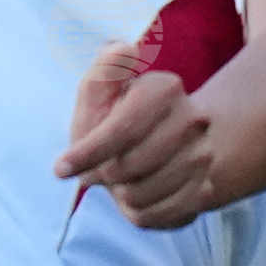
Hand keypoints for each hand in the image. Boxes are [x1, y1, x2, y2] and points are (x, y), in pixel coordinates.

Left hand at [56, 42, 215, 228]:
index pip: (122, 129)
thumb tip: (121, 48)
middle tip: (97, 170)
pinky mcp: (204, 192)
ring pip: (140, 195)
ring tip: (120, 181)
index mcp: (166, 89)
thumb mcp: (103, 91)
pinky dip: (136, 212)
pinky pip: (155, 216)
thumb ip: (105, 70)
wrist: (170, 146)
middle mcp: (193, 121)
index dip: (86, 153)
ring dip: (119, 194)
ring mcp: (203, 158)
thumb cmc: (120, 117)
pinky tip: (135, 197)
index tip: (60, 169)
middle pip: (127, 167)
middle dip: (102, 174)